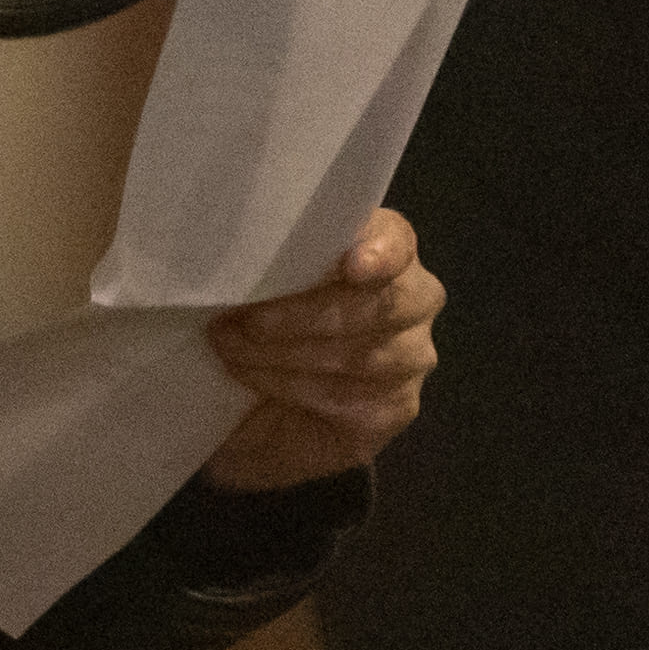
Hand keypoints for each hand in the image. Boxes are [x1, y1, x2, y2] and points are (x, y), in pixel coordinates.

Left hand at [200, 210, 439, 491]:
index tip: (351, 265)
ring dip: (284, 354)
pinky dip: (291, 387)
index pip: (398, 241)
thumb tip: (241, 250)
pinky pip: (348, 397)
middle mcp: (414, 299)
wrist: (261, 408)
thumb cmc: (266, 326)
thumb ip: (275, 261)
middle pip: (379, 304)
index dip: (380, 251)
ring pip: (359, 355)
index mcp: (386, 250)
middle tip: (247, 322)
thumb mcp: (265, 283)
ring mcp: (412, 356)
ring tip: (234, 350)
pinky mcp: (397, 407)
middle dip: (303, 315)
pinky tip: (258, 380)